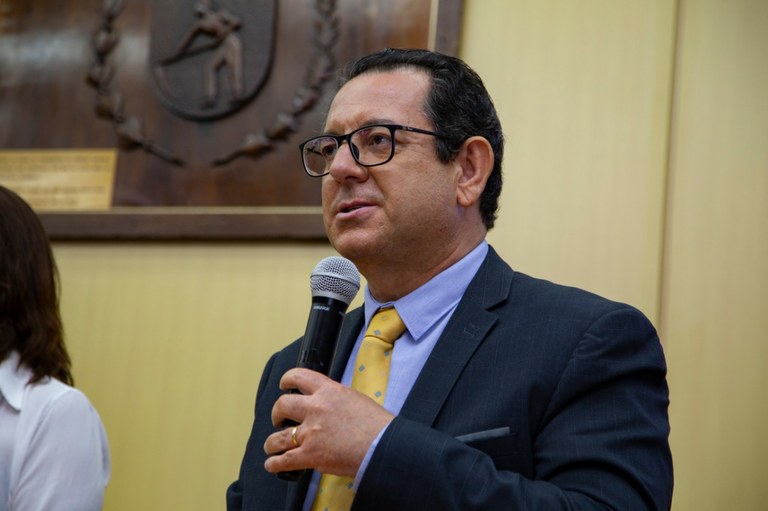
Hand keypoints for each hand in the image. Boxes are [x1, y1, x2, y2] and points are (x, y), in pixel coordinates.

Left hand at [263, 368, 393, 476]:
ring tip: (272, 445)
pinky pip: (284, 460)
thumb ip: (337, 401)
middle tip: (279, 419)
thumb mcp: (356, 400)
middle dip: (276, 413)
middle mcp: (315, 408)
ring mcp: (310, 432)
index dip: (286, 380)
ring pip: (277, 436)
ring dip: (271, 442)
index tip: (284, 385)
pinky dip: (274, 463)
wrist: (383, 445)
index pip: (299, 377)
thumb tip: (330, 408)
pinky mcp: (310, 454)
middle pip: (282, 405)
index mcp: (329, 391)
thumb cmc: (377, 425)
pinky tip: (272, 464)